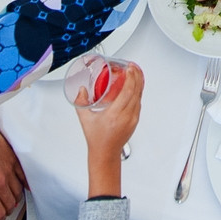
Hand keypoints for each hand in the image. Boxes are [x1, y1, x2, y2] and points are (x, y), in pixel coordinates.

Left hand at [0, 113, 26, 219]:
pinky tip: (22, 187)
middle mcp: (0, 186)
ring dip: (14, 198)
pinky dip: (24, 186)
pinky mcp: (16, 164)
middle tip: (1, 206)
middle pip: (11, 206)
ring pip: (18, 195)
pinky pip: (25, 180)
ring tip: (8, 196)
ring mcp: (10, 175)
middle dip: (6, 209)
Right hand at [77, 61, 143, 196]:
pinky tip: (135, 85)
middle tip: (132, 66)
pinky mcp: (135, 120)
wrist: (105, 153)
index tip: (129, 68)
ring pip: (139, 96)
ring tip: (135, 72)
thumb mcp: (85, 119)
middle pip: (136, 91)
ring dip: (139, 82)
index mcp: (114, 115)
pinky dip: (138, 91)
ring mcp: (132, 119)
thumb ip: (80, 103)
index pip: (127, 92)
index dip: (131, 78)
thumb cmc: (96, 138)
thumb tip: (81, 89)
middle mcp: (126, 116)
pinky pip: (139, 102)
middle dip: (137, 76)